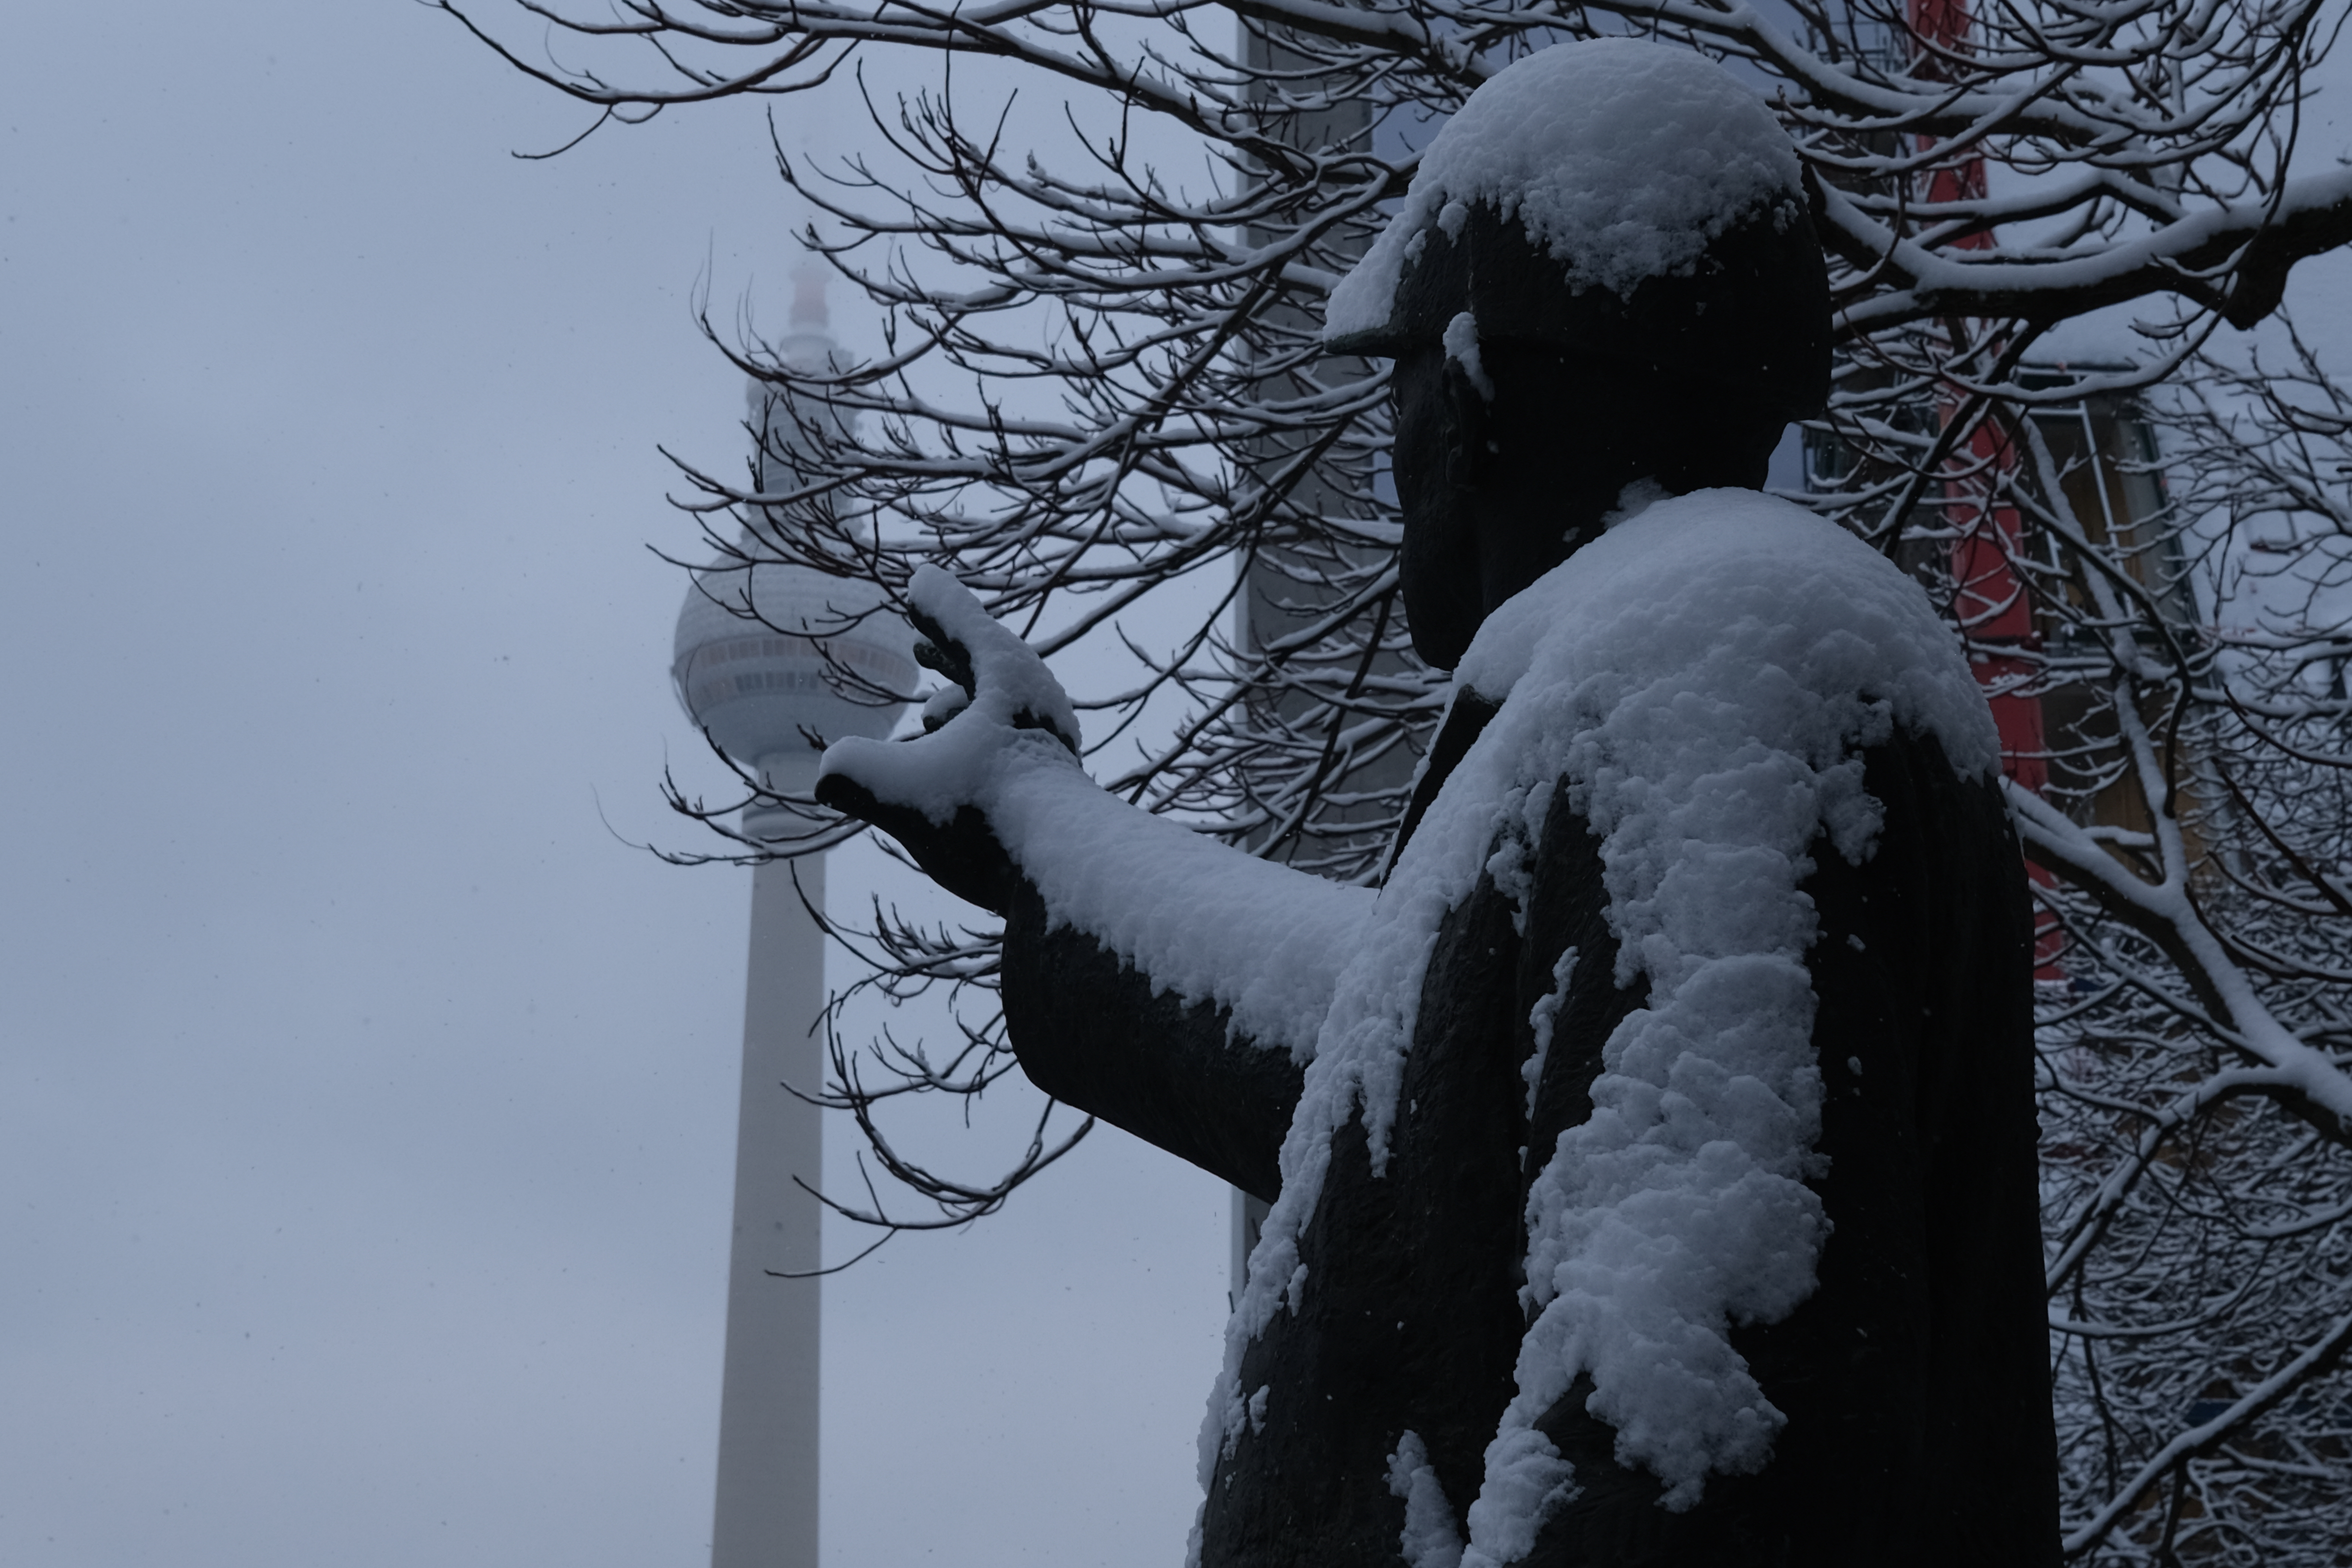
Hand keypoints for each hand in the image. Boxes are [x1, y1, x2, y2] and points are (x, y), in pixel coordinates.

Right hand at [814, 566, 1081, 915]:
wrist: (1068, 874)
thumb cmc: (988, 817)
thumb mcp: (901, 791)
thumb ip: (853, 775)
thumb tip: (827, 776)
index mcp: (1010, 680)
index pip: (967, 626)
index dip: (939, 605)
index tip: (920, 583)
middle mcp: (1037, 707)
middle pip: (989, 667)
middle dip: (952, 654)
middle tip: (923, 642)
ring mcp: (1052, 749)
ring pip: (1001, 713)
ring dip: (964, 707)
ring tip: (932, 715)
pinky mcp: (1056, 791)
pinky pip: (1009, 750)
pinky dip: (976, 747)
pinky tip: (952, 773)